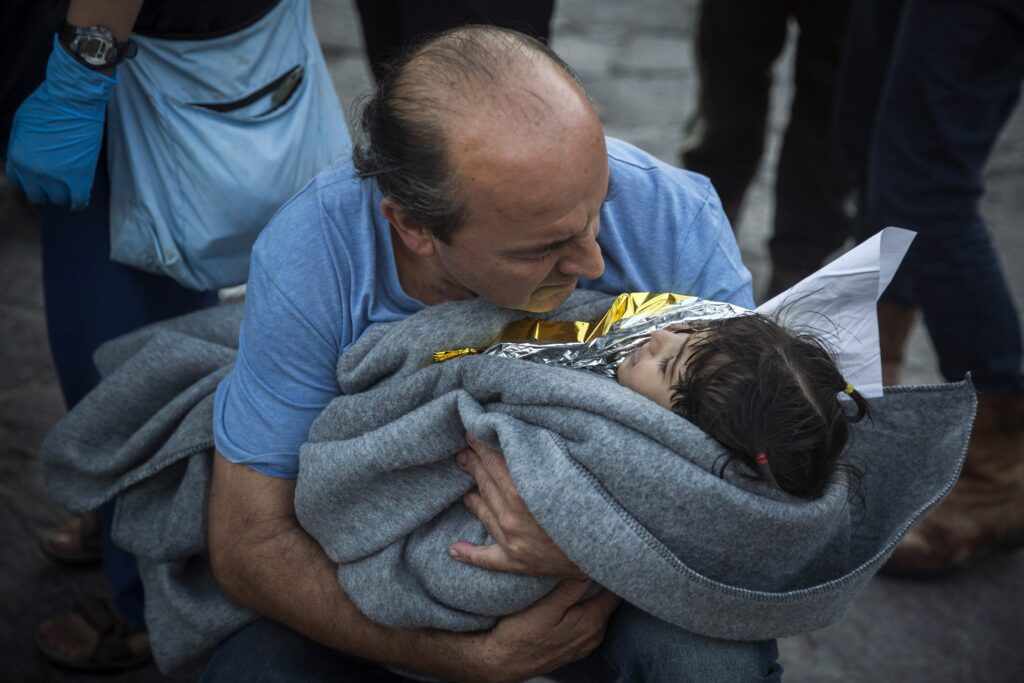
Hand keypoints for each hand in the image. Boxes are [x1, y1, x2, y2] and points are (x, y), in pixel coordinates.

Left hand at [5, 36, 115, 208]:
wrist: (72, 99)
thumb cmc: (47, 105)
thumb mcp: (21, 124)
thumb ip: (20, 146)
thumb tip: (25, 158)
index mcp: (17, 158)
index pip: (19, 184)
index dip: (30, 181)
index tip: (40, 179)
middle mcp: (34, 171)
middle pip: (37, 196)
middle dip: (45, 191)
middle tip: (56, 183)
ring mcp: (58, 176)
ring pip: (58, 201)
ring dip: (63, 196)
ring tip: (70, 187)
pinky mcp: (80, 177)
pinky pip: (78, 201)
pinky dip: (79, 203)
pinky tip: (80, 199)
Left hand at [450, 432, 583, 576]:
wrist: (607, 548)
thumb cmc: (592, 504)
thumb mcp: (566, 473)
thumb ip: (541, 456)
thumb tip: (522, 438)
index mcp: (522, 490)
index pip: (493, 460)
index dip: (481, 444)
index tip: (471, 431)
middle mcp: (511, 515)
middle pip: (485, 482)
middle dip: (473, 463)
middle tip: (463, 452)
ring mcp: (510, 539)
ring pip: (482, 511)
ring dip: (472, 497)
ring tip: (466, 489)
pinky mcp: (515, 561)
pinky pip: (485, 558)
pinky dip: (469, 554)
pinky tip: (453, 549)